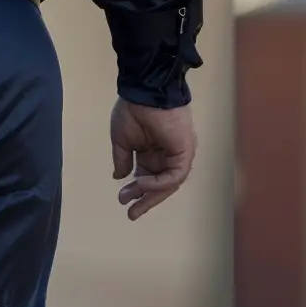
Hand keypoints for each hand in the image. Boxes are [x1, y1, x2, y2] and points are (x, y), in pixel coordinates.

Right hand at [111, 98, 196, 219]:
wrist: (144, 92)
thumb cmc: (133, 111)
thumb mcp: (122, 140)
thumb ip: (123, 160)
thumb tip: (119, 177)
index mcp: (153, 151)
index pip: (148, 177)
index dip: (136, 190)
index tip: (122, 200)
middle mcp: (167, 154)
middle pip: (160, 185)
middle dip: (145, 199)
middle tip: (131, 214)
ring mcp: (178, 154)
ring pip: (168, 183)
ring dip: (150, 193)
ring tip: (133, 199)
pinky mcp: (185, 152)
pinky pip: (175, 175)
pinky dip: (159, 182)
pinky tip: (142, 182)